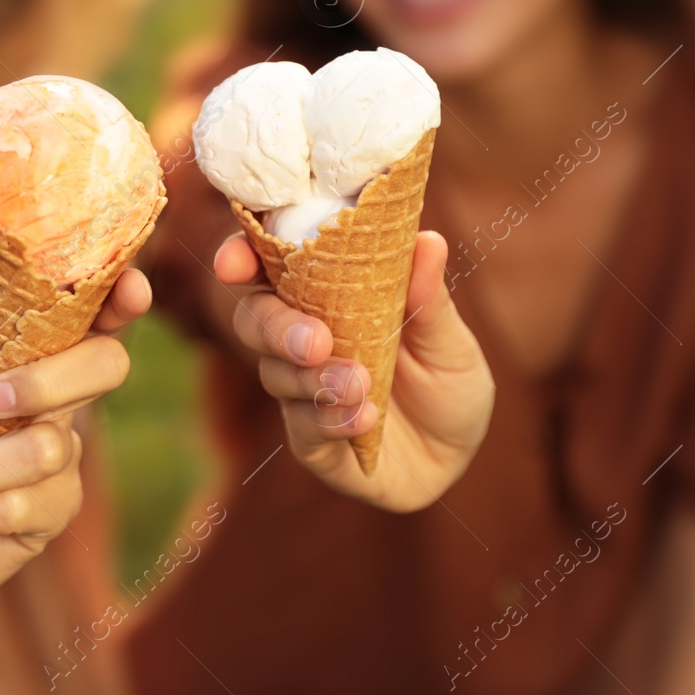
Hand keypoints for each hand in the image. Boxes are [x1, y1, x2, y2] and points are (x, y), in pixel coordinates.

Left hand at [0, 236, 149, 608]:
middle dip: (51, 382)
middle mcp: (56, 403)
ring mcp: (58, 460)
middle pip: (108, 366)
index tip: (129, 286)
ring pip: (55, 446)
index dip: (123, 294)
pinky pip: (30, 506)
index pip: (95, 316)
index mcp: (27, 356)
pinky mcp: (49, 516)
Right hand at [216, 229, 493, 511]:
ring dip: (313, 379)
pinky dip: (331, 419)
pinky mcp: (311, 441)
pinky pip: (303, 427)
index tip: (234, 261)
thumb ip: (430, 299)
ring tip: (360, 384)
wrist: (460, 454)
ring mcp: (301, 391)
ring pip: (276, 374)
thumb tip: (429, 240)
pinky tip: (365, 417)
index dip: (242, 256)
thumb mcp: (449, 340)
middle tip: (316, 341)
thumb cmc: (447, 383)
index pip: (269, 264)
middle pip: (255, 319)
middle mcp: (302, 338)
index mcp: (325, 295)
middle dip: (274, 327)